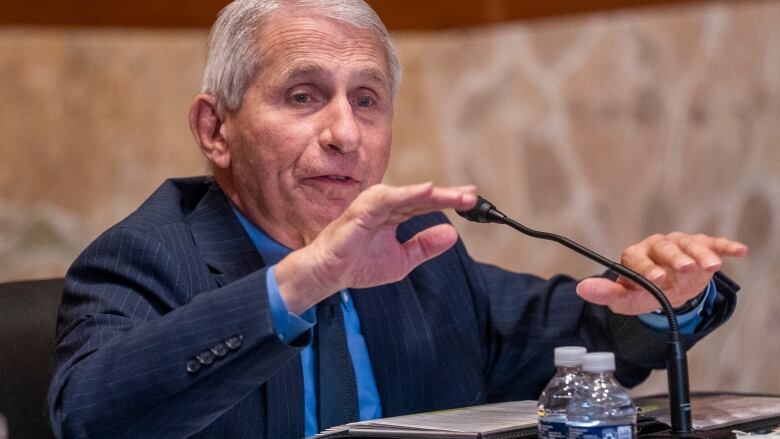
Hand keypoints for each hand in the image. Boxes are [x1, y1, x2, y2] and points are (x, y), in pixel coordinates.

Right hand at [275, 182, 476, 313]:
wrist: (329, 275)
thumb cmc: (358, 265)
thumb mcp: (402, 260)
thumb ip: (425, 246)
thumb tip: (452, 234)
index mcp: (395, 214)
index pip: (427, 204)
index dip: (449, 200)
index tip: (472, 199)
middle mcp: (387, 205)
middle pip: (423, 197)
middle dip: (449, 196)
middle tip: (473, 195)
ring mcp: (374, 205)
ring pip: (409, 194)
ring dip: (434, 194)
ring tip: (456, 195)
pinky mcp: (362, 209)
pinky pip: (387, 198)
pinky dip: (407, 193)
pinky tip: (427, 191)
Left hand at [576, 232, 747, 314]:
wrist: (668, 287)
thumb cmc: (645, 291)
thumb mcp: (627, 298)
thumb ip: (607, 294)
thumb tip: (582, 289)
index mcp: (636, 256)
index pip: (638, 259)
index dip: (648, 268)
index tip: (658, 279)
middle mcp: (656, 246)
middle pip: (665, 247)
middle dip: (675, 257)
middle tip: (685, 268)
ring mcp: (680, 243)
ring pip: (689, 244)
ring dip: (700, 253)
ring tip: (711, 266)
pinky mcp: (701, 245)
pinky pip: (713, 242)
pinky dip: (725, 246)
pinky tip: (738, 251)